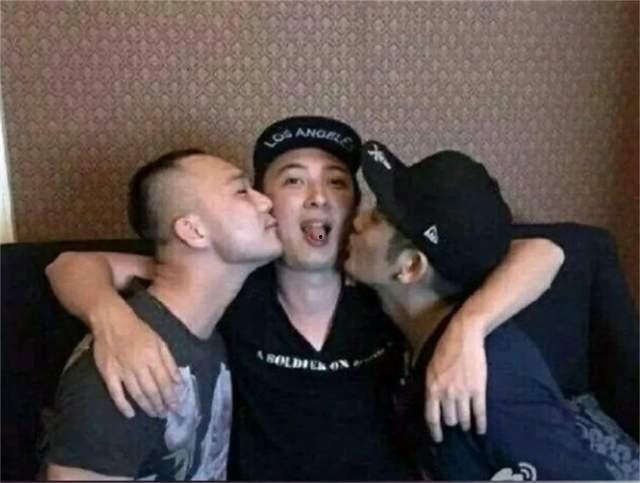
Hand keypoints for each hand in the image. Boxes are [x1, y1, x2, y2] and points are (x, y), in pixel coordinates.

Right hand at [92, 309, 180, 418]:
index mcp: (153, 356)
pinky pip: (116, 393)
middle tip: (166, 414)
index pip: (165, 382)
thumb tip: (179, 382)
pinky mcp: (108, 373)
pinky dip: (123, 405)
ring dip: (147, 406)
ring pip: (137, 394)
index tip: (177, 407)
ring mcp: (122, 370)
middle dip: (161, 404)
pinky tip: (131, 414)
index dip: (171, 396)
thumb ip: (170, 363)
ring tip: (154, 414)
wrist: (112, 321)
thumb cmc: (139, 331)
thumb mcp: (160, 342)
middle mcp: (139, 365)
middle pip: (152, 390)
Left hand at [424, 319, 486, 441]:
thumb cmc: (445, 348)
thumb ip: (432, 386)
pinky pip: (479, 413)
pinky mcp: (478, 390)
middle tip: (455, 426)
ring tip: (466, 426)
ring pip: (463, 418)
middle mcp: (446, 393)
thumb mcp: (431, 367)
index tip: (438, 438)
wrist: (464, 336)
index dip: (435, 430)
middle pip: (448, 419)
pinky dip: (480, 424)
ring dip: (465, 424)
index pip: (431, 416)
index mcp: (432, 387)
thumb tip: (432, 402)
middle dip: (451, 424)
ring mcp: (462, 392)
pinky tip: (480, 429)